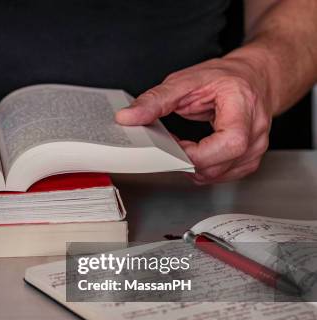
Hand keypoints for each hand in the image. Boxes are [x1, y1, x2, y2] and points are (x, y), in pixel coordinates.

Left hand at [116, 55, 272, 183]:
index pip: (230, 143)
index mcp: (244, 106)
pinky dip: (203, 168)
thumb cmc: (224, 78)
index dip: (197, 153)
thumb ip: (156, 100)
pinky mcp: (248, 160)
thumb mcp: (185, 80)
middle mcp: (255, 130)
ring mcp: (255, 148)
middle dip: (189, 161)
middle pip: (222, 165)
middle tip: (174, 145)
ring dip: (194, 167)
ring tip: (184, 146)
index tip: (174, 146)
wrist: (252, 78)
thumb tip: (129, 116)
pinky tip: (196, 153)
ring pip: (219, 175)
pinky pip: (222, 176)